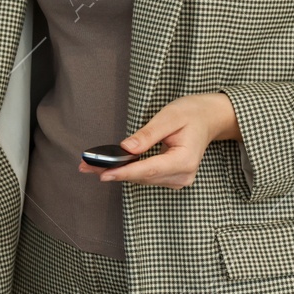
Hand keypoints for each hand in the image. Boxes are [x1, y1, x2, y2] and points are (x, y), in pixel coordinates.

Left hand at [77, 92, 239, 188]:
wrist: (209, 118)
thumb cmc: (191, 113)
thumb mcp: (169, 117)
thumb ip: (148, 135)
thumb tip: (125, 148)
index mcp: (184, 161)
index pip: (148, 170)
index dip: (123, 172)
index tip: (102, 173)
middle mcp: (182, 175)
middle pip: (141, 177)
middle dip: (113, 171)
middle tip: (84, 166)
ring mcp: (178, 179)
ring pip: (141, 179)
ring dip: (117, 172)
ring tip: (90, 166)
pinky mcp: (171, 178)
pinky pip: (145, 176)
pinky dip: (127, 170)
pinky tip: (109, 166)